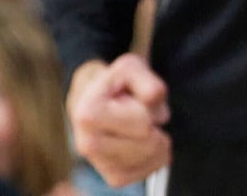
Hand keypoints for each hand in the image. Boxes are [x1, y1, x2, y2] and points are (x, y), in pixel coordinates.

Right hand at [69, 55, 172, 184]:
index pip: (143, 122)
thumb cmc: (115, 84)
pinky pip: (151, 169)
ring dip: (157, 137)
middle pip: (150, 143)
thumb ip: (147, 79)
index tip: (132, 98)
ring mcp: (100, 165)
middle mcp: (88, 146)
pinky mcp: (114, 178)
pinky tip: (141, 139)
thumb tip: (154, 98)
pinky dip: (156, 154)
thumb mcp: (130, 68)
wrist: (93, 102)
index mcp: (88, 116)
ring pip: (154, 157)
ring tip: (139, 125)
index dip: (149, 106)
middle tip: (139, 112)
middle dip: (155, 123)